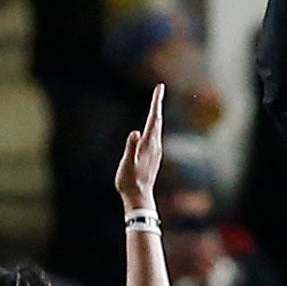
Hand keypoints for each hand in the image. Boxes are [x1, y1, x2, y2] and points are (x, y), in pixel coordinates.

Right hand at [116, 85, 164, 209]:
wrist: (139, 197)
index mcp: (149, 144)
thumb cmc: (130, 181)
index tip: (160, 88)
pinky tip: (152, 126)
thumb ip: (131, 148)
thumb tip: (135, 132)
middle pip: (158, 121)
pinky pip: (155, 136)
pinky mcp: (153, 157)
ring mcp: (155, 152)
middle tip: (159, 89)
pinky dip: (154, 125)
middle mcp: (155, 146)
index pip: (154, 118)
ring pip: (157, 128)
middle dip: (157, 104)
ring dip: (156, 114)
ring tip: (156, 102)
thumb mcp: (127, 164)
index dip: (156, 102)